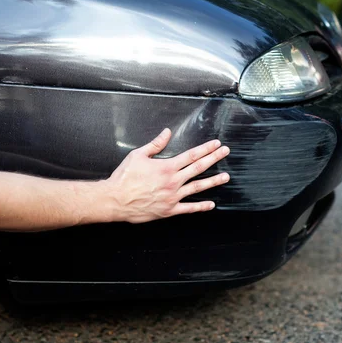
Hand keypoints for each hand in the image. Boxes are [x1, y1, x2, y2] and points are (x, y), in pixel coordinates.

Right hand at [104, 128, 229, 222]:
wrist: (115, 200)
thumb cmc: (124, 177)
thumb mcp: (138, 155)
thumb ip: (155, 144)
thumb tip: (167, 132)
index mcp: (166, 167)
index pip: (191, 155)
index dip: (206, 149)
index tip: (216, 144)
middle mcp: (173, 181)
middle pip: (198, 168)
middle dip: (214, 159)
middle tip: (225, 152)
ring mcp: (173, 196)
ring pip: (197, 187)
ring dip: (213, 181)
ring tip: (226, 176)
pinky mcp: (169, 210)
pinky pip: (188, 209)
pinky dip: (201, 207)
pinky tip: (211, 204)